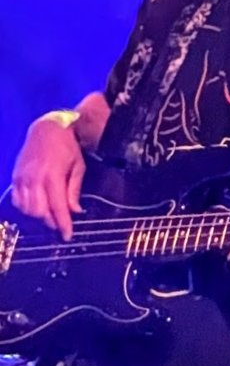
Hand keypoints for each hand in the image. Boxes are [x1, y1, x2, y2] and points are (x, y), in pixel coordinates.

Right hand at [11, 115, 84, 239]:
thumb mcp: (78, 167)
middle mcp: (33, 180)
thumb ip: (74, 190)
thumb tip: (76, 211)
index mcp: (52, 177)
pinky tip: (36, 206)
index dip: (63, 224)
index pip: (57, 207)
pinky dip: (26, 208)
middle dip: (52, 221)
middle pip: (40, 212)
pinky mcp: (15, 177)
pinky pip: (17, 200)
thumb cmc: (67, 147)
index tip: (67, 236)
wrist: (46, 129)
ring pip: (27, 209)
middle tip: (62, 223)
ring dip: (39, 216)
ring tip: (51, 215)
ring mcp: (21, 179)